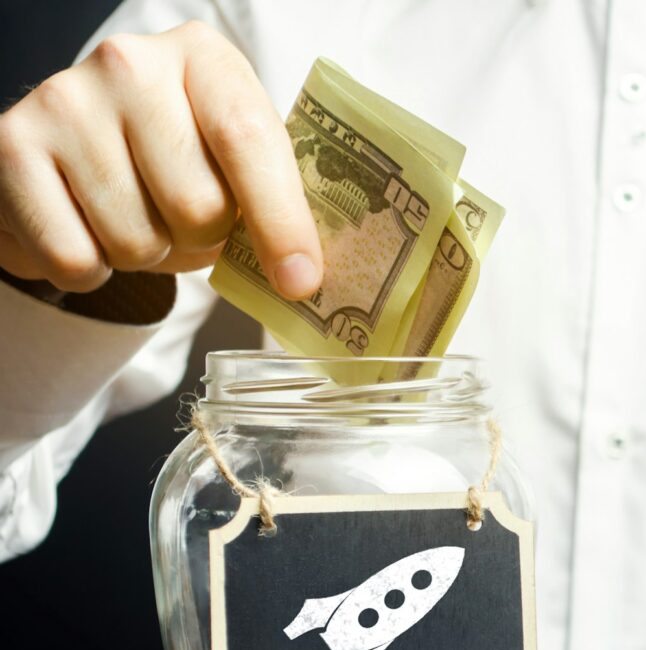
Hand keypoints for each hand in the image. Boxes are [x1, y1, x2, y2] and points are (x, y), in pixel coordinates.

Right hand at [0, 21, 321, 298]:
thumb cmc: (173, 163)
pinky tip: (88, 230)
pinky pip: (75, 258)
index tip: (299, 281)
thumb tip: (304, 277)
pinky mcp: (11, 148)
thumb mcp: (232, 162)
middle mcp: (130, 63)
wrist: (70, 157)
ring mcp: (64, 101)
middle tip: (185, 224)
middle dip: (201, 241)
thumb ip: (275, 201)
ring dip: (145, 256)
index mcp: (205, 59)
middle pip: (197, 205)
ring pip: (137, 240)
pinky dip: (91, 270)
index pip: (249, 139)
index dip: (281, 222)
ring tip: (135, 219)